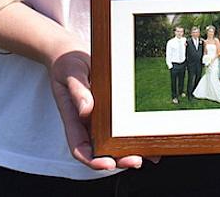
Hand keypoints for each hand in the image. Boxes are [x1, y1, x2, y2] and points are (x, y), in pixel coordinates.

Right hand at [48, 49, 144, 170]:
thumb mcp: (70, 72)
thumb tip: (86, 110)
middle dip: (119, 160)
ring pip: (114, 144)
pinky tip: (152, 140)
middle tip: (136, 160)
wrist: (71, 54)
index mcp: (73, 119)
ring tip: (150, 154)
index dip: (93, 161)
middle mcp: (86, 124)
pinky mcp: (111, 113)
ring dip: (130, 151)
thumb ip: (77, 91)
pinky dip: (136, 137)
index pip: (80, 148)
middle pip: (101, 152)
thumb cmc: (68, 64)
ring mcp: (99, 120)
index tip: (108, 164)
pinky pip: (122, 128)